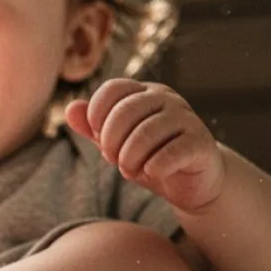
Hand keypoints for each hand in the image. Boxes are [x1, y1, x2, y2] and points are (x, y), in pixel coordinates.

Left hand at [65, 78, 224, 212]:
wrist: (192, 182)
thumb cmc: (150, 158)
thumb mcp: (116, 143)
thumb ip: (92, 128)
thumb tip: (70, 108)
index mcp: (144, 93)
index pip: (112, 88)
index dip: (97, 114)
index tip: (99, 137)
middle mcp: (167, 99)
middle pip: (125, 111)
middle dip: (111, 142)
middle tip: (114, 160)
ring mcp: (186, 118)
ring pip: (146, 133)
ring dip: (130, 159)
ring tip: (130, 171)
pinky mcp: (200, 142)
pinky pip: (171, 152)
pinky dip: (154, 167)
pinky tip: (152, 172)